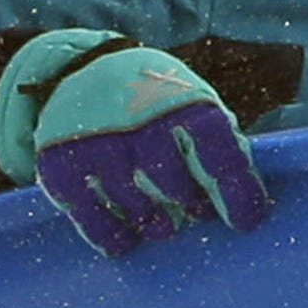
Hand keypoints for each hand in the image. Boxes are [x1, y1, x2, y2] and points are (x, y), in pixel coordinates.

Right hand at [0, 32, 274, 256]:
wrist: (80, 69)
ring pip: (137, 207)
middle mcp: (141, 121)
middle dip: (189, 206)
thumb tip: (246, 209)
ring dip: (153, 222)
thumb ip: (221, 149)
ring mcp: (99, 141)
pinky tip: (125, 238)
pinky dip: (112, 235)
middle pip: (177, 189)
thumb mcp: (193, 106)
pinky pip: (93, 218)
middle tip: (191, 209)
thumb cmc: (156, 100)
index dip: (236, 193)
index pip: (220, 154)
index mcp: (184, 102)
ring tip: (160, 220)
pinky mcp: (61, 162)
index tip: (244, 223)